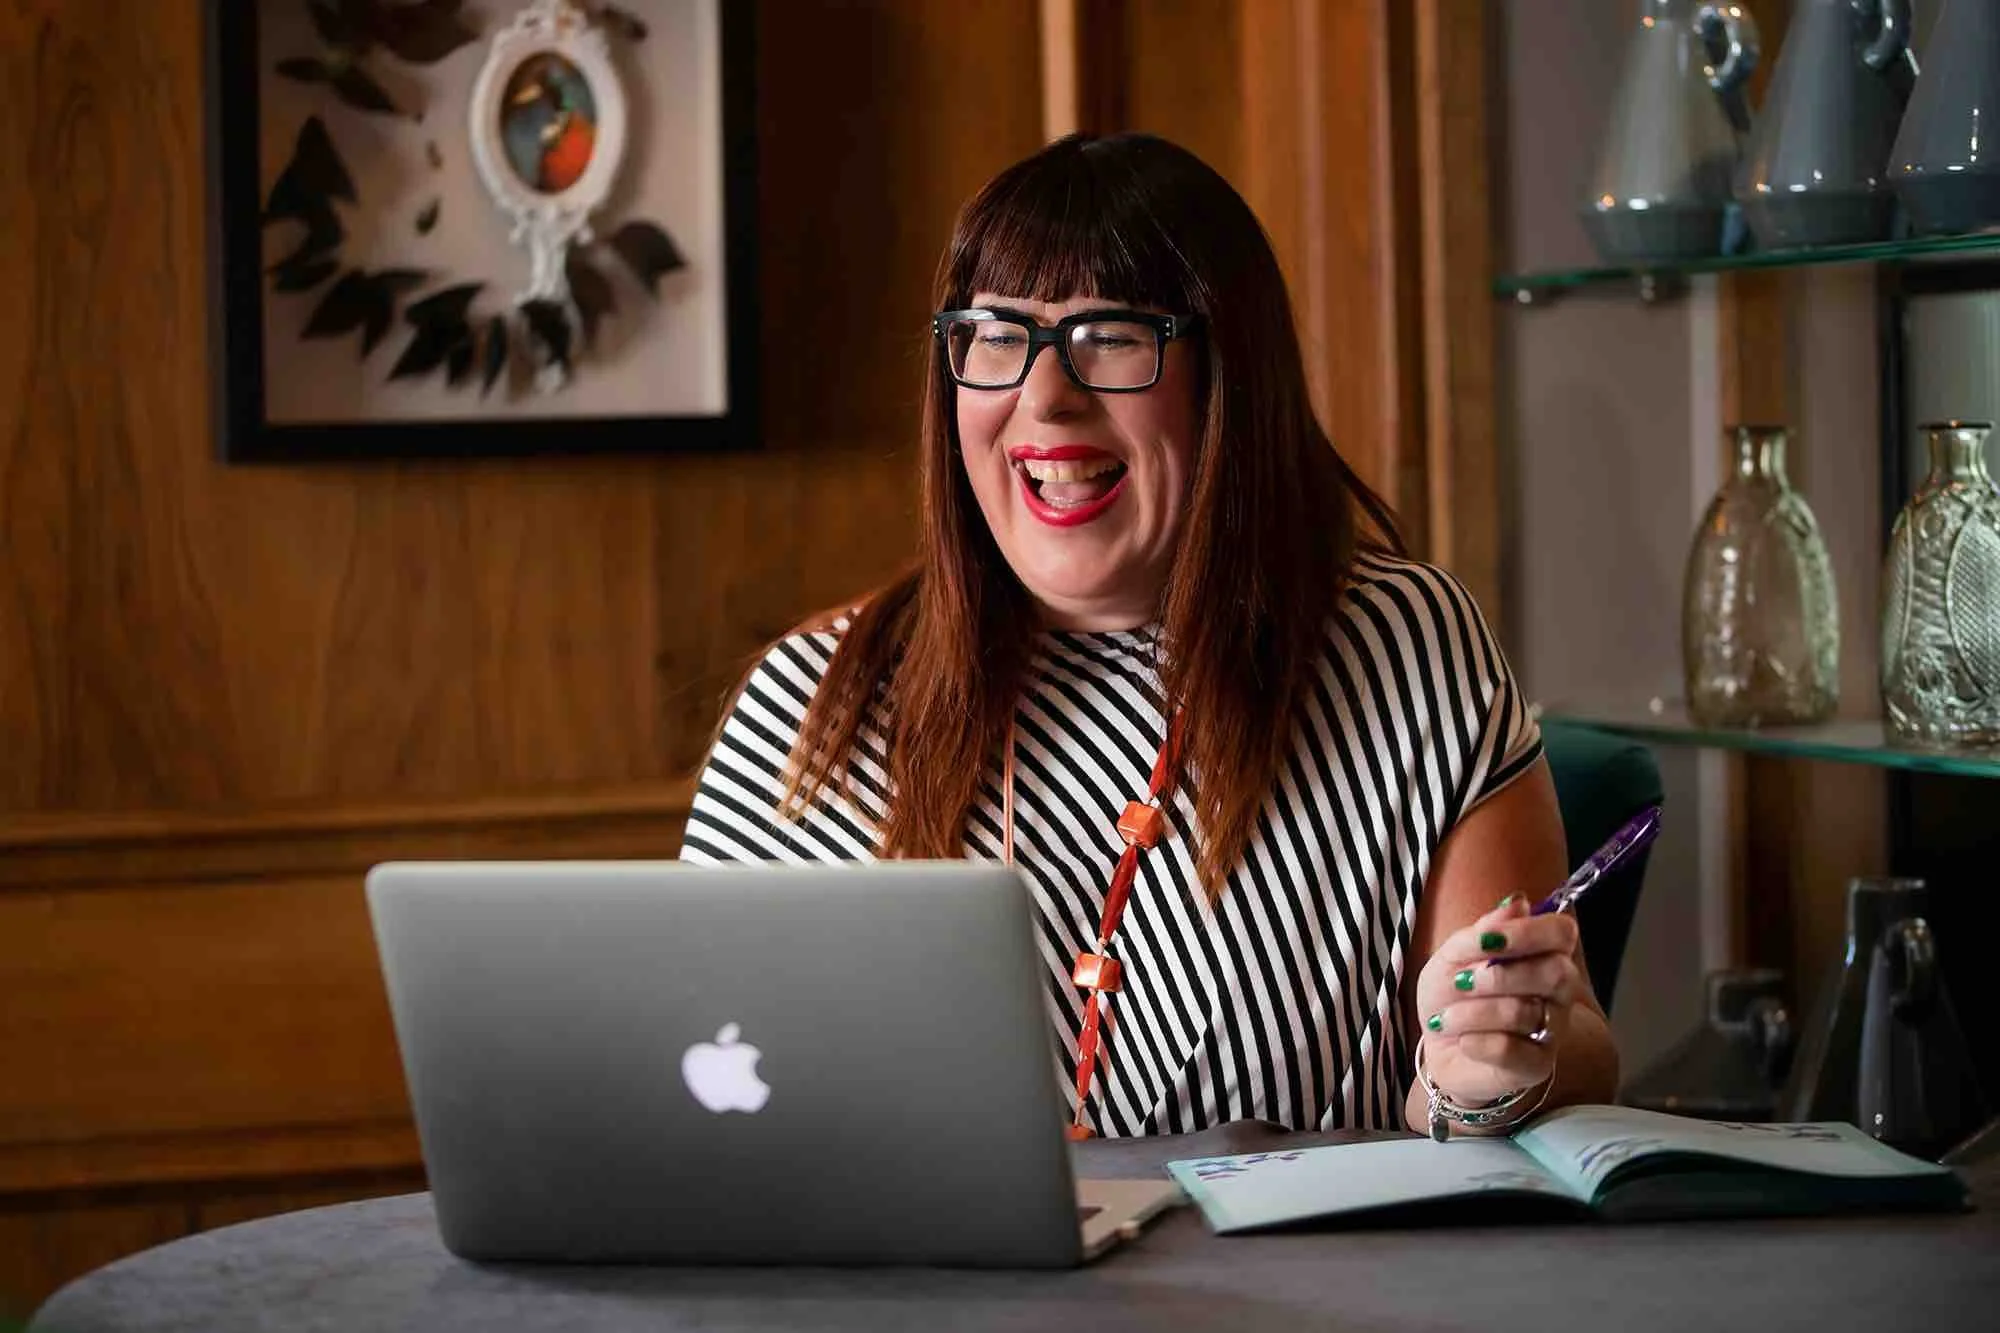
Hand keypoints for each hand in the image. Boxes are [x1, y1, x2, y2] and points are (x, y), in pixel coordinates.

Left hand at [1413, 895, 1581, 1107]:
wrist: (1438, 1049)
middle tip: (1463, 982)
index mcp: (1543, 954)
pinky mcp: (1538, 1065)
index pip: (1562, 932)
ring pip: (1523, 1012)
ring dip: (1472, 1013)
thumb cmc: (1453, 995)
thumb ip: (1482, 932)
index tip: (1486, 941)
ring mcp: (1553, 1030)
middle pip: (1556, 973)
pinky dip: (1477, 1042)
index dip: (1527, 932)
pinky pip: (1512, 1050)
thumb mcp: (1452, 956)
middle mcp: (1558, 991)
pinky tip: (1463, 1042)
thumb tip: (1518, 902)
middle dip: (1499, 976)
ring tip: (1447, 1019)